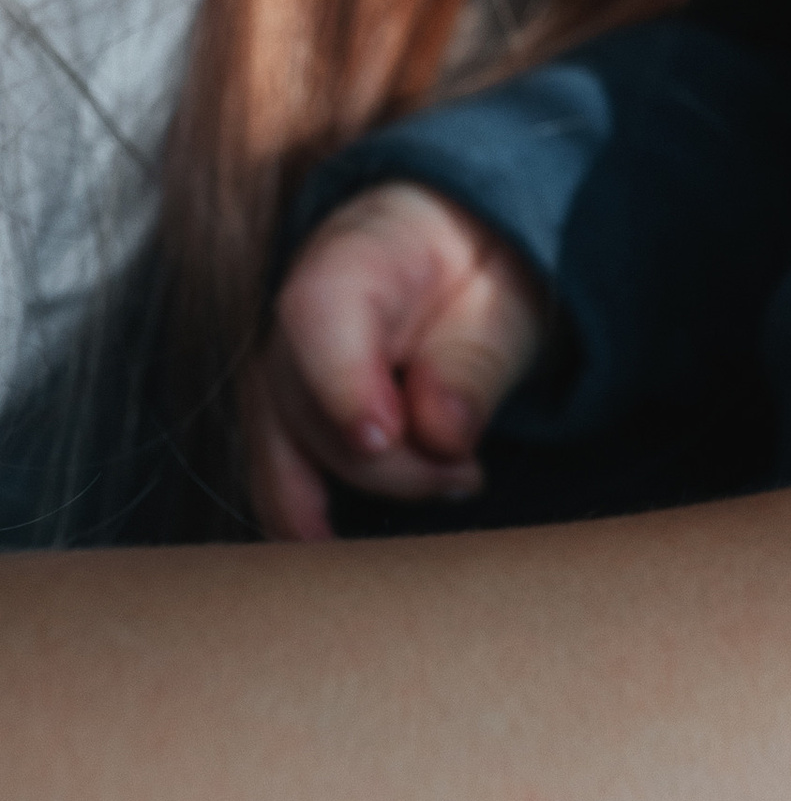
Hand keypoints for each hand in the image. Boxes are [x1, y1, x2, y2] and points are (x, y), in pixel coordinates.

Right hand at [245, 185, 551, 541]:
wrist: (463, 254)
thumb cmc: (486, 272)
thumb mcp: (505, 302)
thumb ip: (473, 361)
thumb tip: (442, 435)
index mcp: (354, 254)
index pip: (319, 313)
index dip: (341, 383)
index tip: (381, 439)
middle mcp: (295, 312)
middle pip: (303, 399)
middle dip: (386, 459)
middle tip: (467, 473)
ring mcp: (282, 365)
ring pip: (283, 445)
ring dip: (362, 489)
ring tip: (451, 486)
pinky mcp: (286, 414)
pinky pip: (275, 471)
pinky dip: (302, 514)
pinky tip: (334, 547)